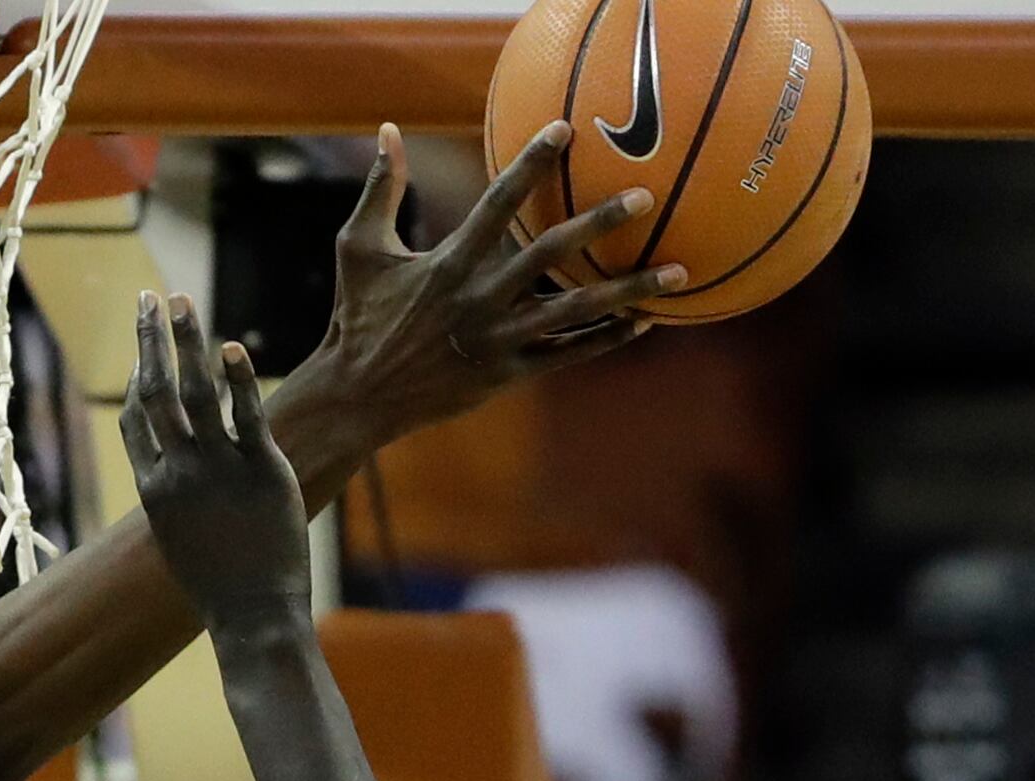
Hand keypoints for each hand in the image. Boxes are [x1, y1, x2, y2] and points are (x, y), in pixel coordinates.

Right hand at [119, 293, 308, 616]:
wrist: (252, 615)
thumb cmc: (220, 584)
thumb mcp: (182, 538)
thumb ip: (177, 499)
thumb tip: (176, 477)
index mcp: (153, 489)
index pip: (135, 420)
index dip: (136, 376)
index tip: (142, 346)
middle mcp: (177, 473)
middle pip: (154, 392)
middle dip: (149, 340)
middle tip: (148, 299)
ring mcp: (217, 469)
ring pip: (192, 392)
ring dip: (183, 340)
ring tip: (179, 300)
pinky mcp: (260, 469)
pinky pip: (245, 414)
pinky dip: (236, 378)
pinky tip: (230, 348)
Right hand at [282, 123, 685, 454]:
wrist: (358, 397)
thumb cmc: (357, 317)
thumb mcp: (359, 249)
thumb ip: (381, 188)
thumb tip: (386, 131)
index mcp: (449, 264)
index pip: (498, 204)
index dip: (531, 164)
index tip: (566, 129)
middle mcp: (479, 300)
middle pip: (549, 254)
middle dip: (598, 223)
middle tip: (644, 197)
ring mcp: (498, 341)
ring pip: (575, 311)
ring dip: (628, 290)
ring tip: (677, 270)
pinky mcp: (508, 376)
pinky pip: (568, 355)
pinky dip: (607, 339)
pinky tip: (644, 320)